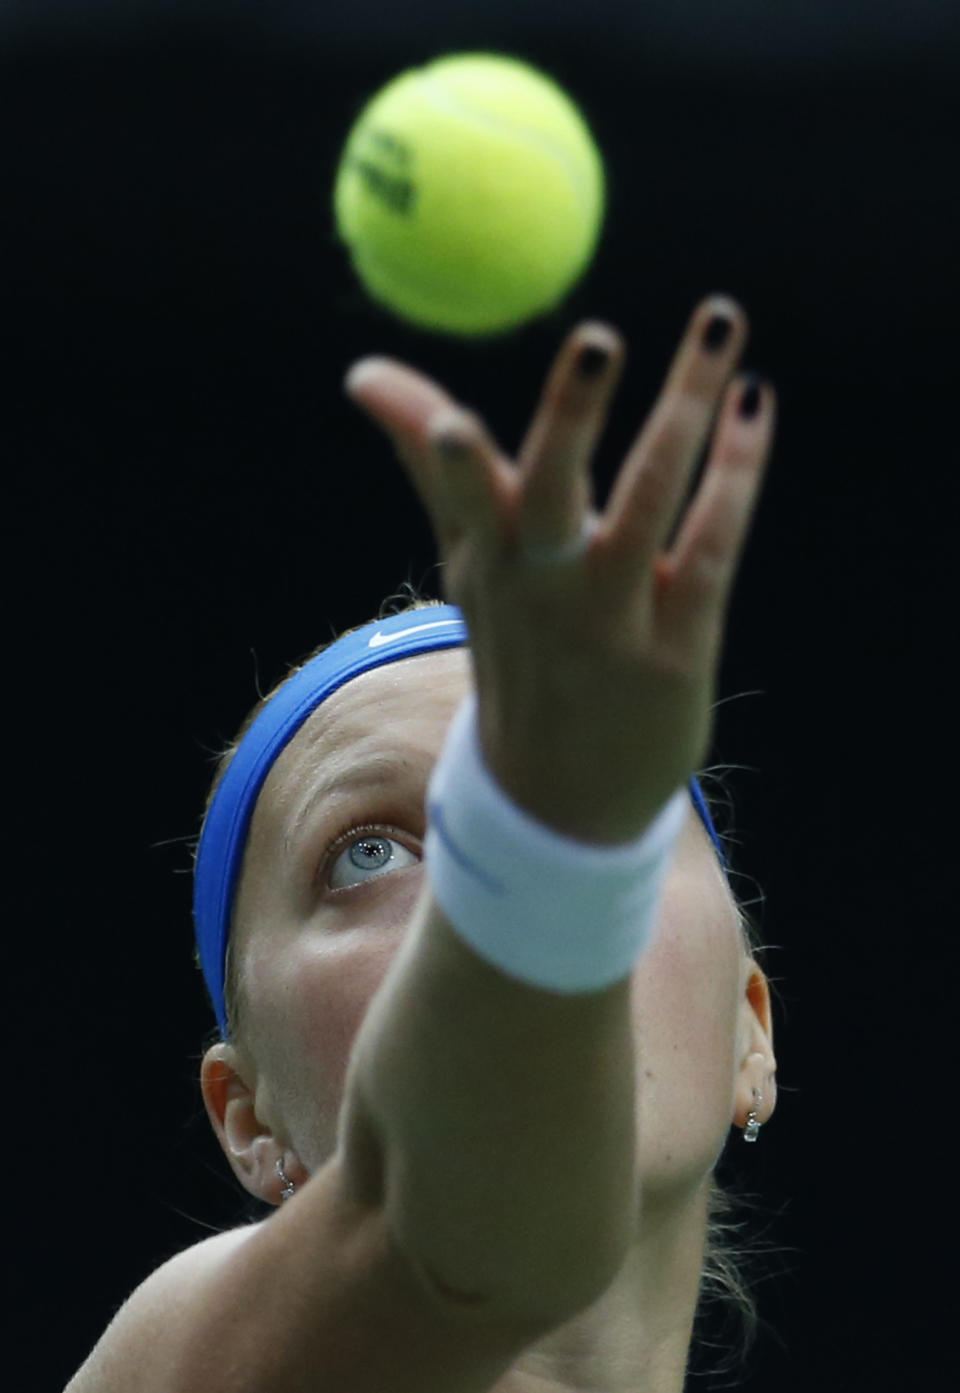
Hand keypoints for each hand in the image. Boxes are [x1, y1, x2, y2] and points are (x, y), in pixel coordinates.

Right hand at [343, 295, 776, 843]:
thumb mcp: (468, 564)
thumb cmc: (517, 650)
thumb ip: (431, 462)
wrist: (561, 796)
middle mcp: (545, 590)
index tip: (448, 419)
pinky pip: (711, 546)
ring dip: (687, 404)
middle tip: (596, 338)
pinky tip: (754, 404)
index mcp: (490, 564)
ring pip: (650, 498)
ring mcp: (615, 620)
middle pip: (553, 494)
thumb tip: (364, 373)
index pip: (465, 501)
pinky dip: (736, 472)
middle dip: (570, 418)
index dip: (449, 464)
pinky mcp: (679, 645)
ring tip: (718, 319)